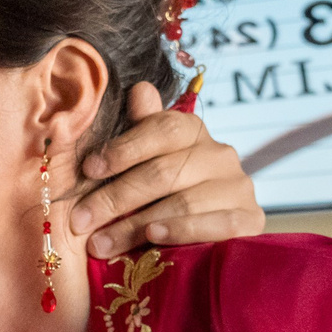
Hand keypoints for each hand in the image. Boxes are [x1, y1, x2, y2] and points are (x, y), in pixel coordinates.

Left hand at [67, 82, 263, 256]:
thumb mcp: (147, 163)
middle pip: (164, 171)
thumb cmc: (165, 196)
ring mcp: (239, 187)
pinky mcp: (251, 220)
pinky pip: (217, 224)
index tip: (88, 169)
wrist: (212, 238)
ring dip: (135, 225)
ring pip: (182, 202)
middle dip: (114, 198)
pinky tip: (155, 238)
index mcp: (192, 133)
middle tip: (79, 221)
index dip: (123, 147)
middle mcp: (220, 155)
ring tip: (99, 243)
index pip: (162, 128)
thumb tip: (139, 88)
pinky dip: (183, 230)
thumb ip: (143, 129)